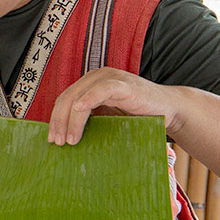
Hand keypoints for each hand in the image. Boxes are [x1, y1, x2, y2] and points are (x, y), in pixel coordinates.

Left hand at [47, 67, 177, 144]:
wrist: (168, 109)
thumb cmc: (137, 116)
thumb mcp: (107, 118)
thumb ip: (90, 121)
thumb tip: (65, 139)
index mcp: (90, 84)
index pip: (64, 100)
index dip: (55, 119)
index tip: (52, 140)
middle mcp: (97, 77)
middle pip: (67, 97)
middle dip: (59, 121)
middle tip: (57, 142)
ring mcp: (110, 78)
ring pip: (80, 95)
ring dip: (71, 118)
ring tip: (70, 139)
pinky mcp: (124, 84)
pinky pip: (102, 89)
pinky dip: (89, 99)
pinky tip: (80, 110)